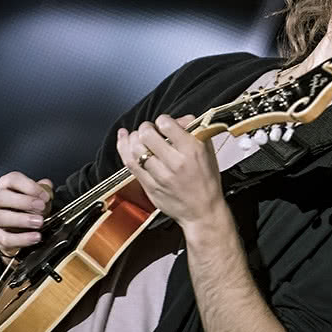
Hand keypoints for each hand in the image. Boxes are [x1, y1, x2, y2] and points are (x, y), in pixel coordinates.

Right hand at [0, 172, 52, 257]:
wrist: (22, 229)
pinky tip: (35, 237)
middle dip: (23, 202)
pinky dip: (22, 238)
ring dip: (22, 220)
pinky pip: (6, 238)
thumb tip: (47, 186)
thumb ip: (43, 189)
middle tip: (41, 207)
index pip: (12, 180)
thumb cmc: (29, 207)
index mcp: (6, 186)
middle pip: (0, 197)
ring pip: (0, 218)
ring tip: (39, 222)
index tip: (44, 196)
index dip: (29, 186)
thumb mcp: (38, 195)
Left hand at [116, 114, 224, 229]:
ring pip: (136, 149)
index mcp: (192, 151)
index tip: (164, 124)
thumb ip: (193, 131)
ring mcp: (161, 176)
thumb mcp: (207, 151)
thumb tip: (177, 119)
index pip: (167, 125)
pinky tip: (124, 139)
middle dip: (146, 128)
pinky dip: (123, 148)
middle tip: (149, 130)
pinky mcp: (149, 186)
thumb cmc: (207, 182)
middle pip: (147, 135)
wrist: (203, 212)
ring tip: (138, 137)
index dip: (162, 120)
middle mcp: (176, 163)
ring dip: (134, 138)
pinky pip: (130, 163)